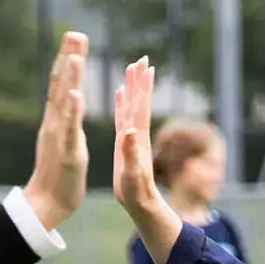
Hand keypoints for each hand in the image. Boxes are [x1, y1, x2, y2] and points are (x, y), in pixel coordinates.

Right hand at [23, 32, 89, 234]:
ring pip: (64, 103)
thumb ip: (68, 119)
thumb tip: (70, 99)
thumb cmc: (58, 174)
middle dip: (68, 58)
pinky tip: (75, 93)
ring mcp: (59, 137)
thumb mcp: (66, 139)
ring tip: (75, 55)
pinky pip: (70, 129)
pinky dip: (72, 111)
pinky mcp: (67, 153)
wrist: (46, 204)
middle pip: (60, 85)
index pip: (63, 84)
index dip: (68, 60)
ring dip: (69, 78)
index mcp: (57, 120)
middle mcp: (55, 124)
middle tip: (74, 33)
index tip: (75, 37)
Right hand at [111, 56, 180, 263]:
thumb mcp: (133, 174)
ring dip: (132, 87)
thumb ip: (131, 154)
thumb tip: (130, 131)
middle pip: (138, 101)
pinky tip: (119, 93)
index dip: (142, 87)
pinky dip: (121, 103)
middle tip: (142, 58)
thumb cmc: (136, 193)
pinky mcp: (124, 143)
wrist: (141, 204)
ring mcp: (131, 137)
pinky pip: (122, 117)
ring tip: (132, 68)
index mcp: (137, 138)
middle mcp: (136, 133)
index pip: (140, 107)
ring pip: (131, 105)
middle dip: (139, 80)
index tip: (145, 66)